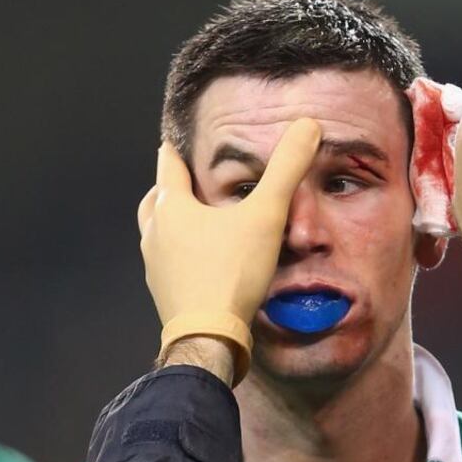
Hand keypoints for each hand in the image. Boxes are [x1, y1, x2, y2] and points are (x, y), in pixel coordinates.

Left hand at [137, 118, 320, 385]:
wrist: (210, 336)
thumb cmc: (232, 272)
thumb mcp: (267, 215)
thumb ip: (287, 169)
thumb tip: (307, 126)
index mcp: (172, 207)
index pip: (169, 166)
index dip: (176, 151)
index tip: (178, 142)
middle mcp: (155, 233)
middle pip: (157, 199)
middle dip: (172, 188)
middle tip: (189, 181)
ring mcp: (154, 266)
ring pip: (157, 232)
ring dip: (173, 223)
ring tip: (196, 221)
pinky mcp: (163, 293)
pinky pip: (168, 262)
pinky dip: (180, 254)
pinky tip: (202, 261)